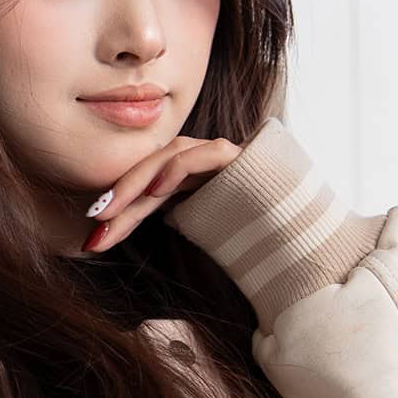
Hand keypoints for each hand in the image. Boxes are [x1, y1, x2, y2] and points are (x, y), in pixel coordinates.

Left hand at [82, 134, 240, 251]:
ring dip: (139, 182)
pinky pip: (205, 154)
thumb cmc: (253, 243)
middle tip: (95, 221)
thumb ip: (166, 225)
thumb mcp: (199, 236)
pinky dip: (179, 167)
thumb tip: (112, 235)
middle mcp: (200, 164)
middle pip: (152, 171)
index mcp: (189, 181)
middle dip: (120, 196)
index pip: (145, 190)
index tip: (91, 239)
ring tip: (114, 207)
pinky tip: (159, 188)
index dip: (118, 212)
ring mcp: (221, 157)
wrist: (306, 242)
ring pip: (171, 156)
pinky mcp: (242, 157)